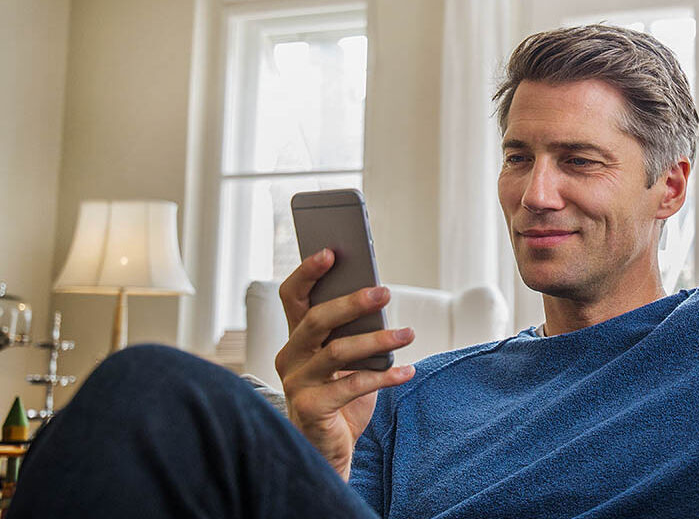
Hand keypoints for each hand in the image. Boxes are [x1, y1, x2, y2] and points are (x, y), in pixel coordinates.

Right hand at [275, 249, 416, 479]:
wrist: (328, 447)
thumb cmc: (342, 394)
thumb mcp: (347, 358)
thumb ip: (352, 331)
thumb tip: (378, 296)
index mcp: (297, 337)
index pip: (293, 296)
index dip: (307, 272)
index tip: (331, 252)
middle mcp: (290, 356)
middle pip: (317, 320)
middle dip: (352, 302)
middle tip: (385, 292)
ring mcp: (296, 383)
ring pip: (337, 352)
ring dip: (377, 340)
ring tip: (408, 333)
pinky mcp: (310, 409)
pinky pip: (351, 387)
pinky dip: (384, 377)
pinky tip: (407, 370)